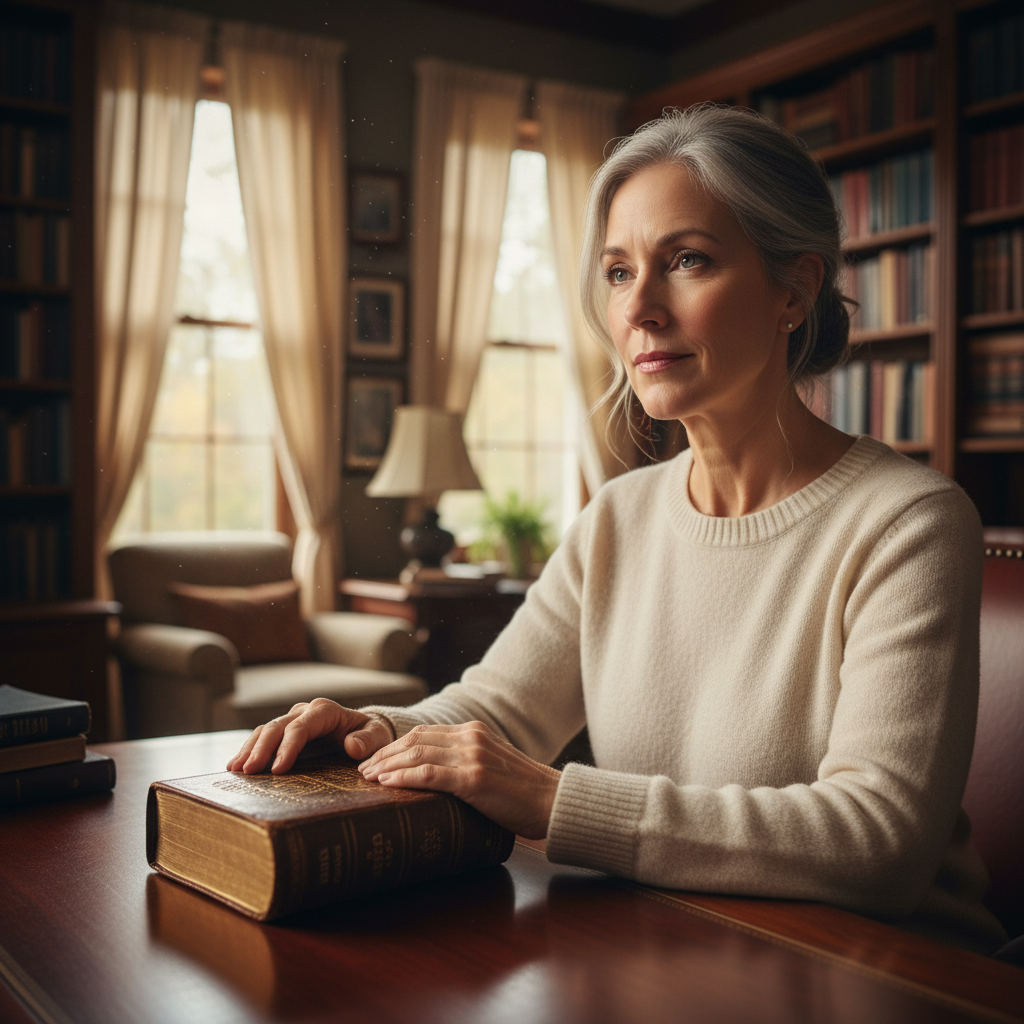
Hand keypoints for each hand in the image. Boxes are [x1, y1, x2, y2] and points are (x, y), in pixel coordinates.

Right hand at [225, 698, 393, 774]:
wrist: (364, 732)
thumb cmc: (370, 735)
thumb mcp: (377, 736)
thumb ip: (367, 740)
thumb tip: (351, 745)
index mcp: (325, 711)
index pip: (301, 727)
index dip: (287, 747)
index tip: (277, 769)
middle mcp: (305, 712)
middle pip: (278, 728)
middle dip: (262, 749)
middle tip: (249, 771)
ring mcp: (292, 720)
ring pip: (265, 730)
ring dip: (250, 749)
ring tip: (236, 769)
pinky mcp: (284, 732)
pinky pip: (262, 737)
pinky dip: (249, 749)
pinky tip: (236, 765)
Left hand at [358, 721, 560, 839]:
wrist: (554, 802)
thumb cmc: (524, 794)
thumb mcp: (493, 768)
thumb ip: (466, 764)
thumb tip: (434, 780)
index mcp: (474, 732)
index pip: (424, 733)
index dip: (395, 746)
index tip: (376, 760)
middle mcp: (471, 737)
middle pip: (415, 740)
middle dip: (384, 754)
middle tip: (363, 769)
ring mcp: (472, 756)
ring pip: (417, 754)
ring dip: (387, 765)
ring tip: (369, 778)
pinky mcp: (474, 778)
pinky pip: (429, 774)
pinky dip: (404, 777)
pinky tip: (388, 783)